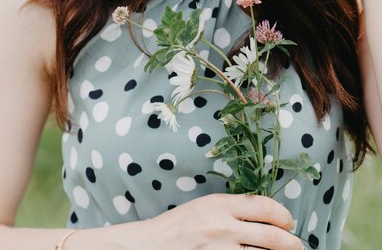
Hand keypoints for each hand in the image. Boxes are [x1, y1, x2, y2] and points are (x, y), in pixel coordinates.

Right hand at [138, 193, 303, 249]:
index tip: (288, 221)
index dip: (283, 216)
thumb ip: (234, 208)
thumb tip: (268, 215)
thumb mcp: (207, 206)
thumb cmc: (181, 224)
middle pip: (271, 236)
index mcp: (221, 205)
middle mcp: (224, 228)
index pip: (264, 207)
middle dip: (291, 242)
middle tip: (297, 244)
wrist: (153, 245)